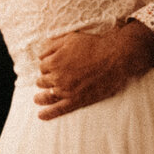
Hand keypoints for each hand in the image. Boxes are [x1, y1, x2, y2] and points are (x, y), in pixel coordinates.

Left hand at [37, 22, 153, 119]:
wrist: (115, 58)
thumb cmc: (94, 45)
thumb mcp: (70, 38)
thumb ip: (52, 45)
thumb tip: (40, 54)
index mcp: (54, 62)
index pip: (42, 66)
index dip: (48, 65)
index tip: (53, 64)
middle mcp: (58, 77)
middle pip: (43, 81)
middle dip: (46, 79)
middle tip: (53, 77)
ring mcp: (67, 91)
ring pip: (48, 95)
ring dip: (43, 95)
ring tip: (38, 98)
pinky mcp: (77, 100)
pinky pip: (59, 109)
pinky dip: (49, 113)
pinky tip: (41, 115)